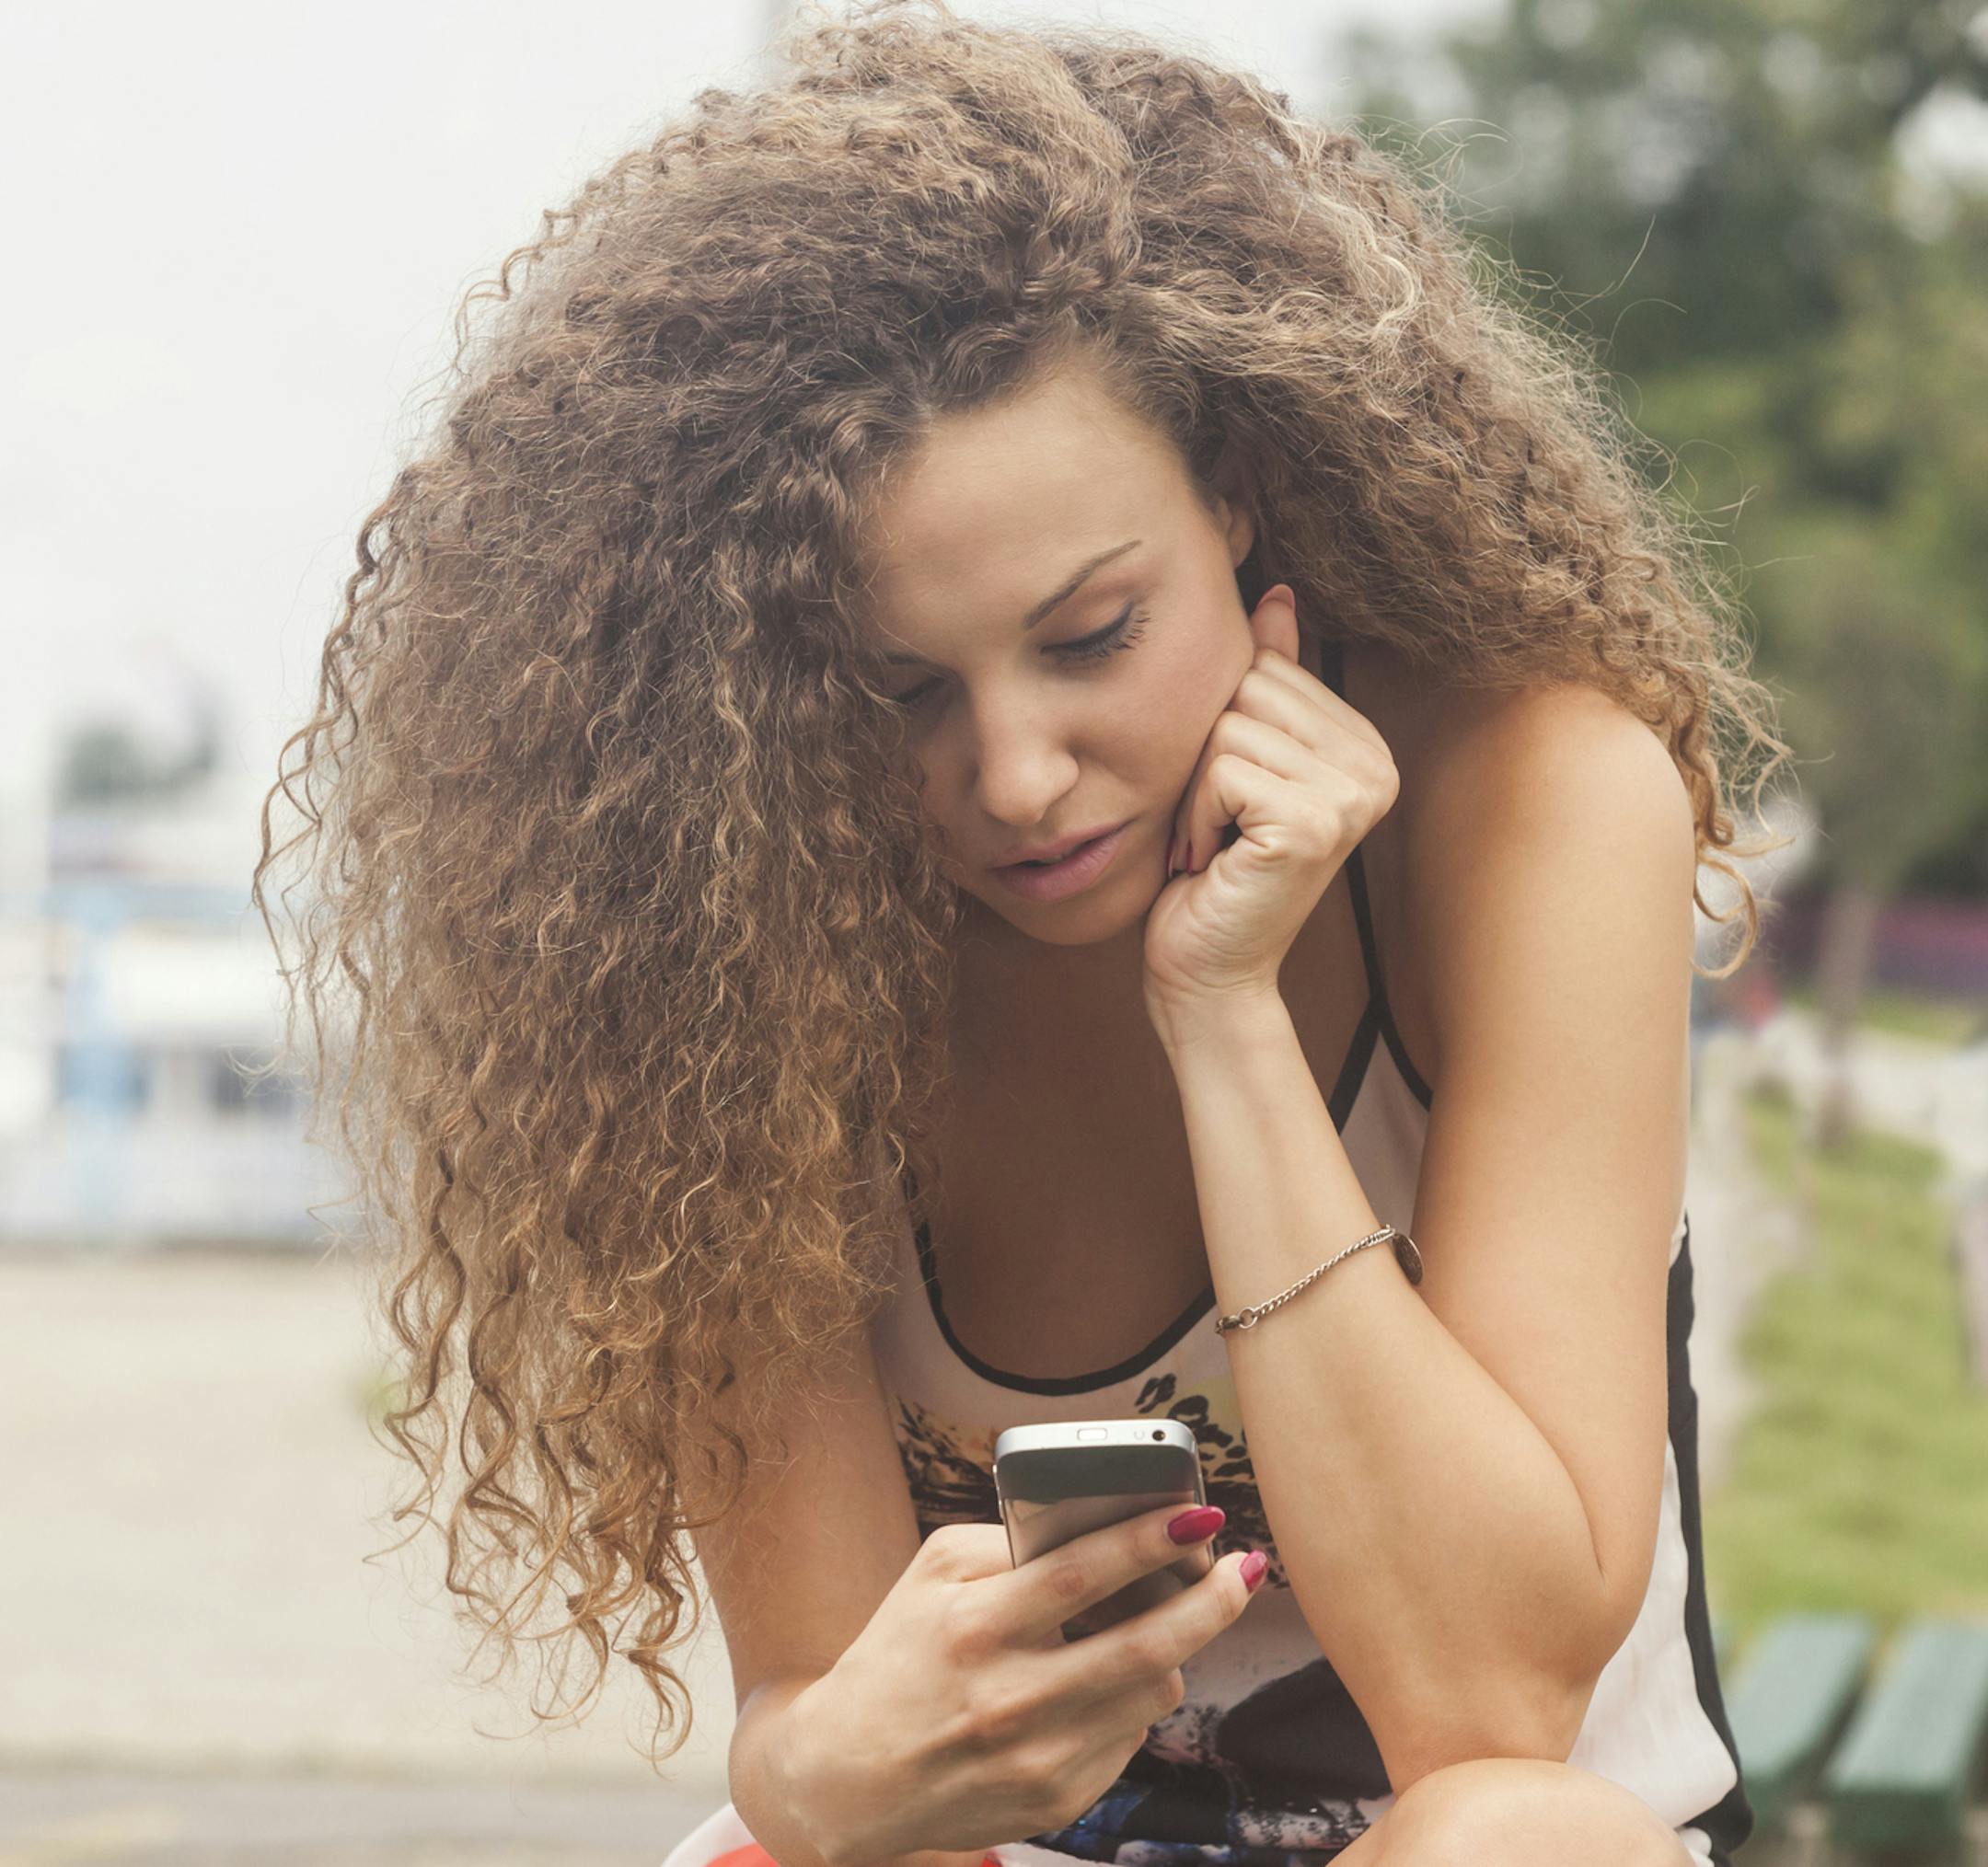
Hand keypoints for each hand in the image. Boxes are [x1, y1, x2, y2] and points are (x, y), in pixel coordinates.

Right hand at [782, 1503, 1260, 1861]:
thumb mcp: (932, 1574)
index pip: (1082, 1575)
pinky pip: (1130, 1736)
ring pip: (1152, 1693)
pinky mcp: (1057, 1800)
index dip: (1149, 1540)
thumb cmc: (897, 1655)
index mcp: (975, 1626)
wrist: (850, 1777)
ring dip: (1176, 1648)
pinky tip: (1110, 1678)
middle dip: (1211, 1602)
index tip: (1201, 1511)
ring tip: (1169, 1617)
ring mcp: (1039, 1758)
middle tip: (1243, 1567)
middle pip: (1145, 1647)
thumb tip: (1102, 1526)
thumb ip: (1010, 1544)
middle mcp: (1011, 1698)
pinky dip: (1134, 1697)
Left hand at [1143, 584, 1398, 1025]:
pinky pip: (1221, 770)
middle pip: (1247, 688)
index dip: (1221, 727)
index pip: (1266, 668)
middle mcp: (1376, 766)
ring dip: (1195, 792)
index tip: (1231, 797)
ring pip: (1228, 727)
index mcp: (1364, 744)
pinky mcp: (1314, 824)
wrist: (1206, 972)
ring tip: (1215, 843)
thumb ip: (1266, 684)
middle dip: (1206, 754)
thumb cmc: (1211, 870)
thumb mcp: (1236, 762)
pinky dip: (1195, 816)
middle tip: (1218, 823)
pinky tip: (1211, 861)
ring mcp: (1352, 796)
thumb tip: (1274, 592)